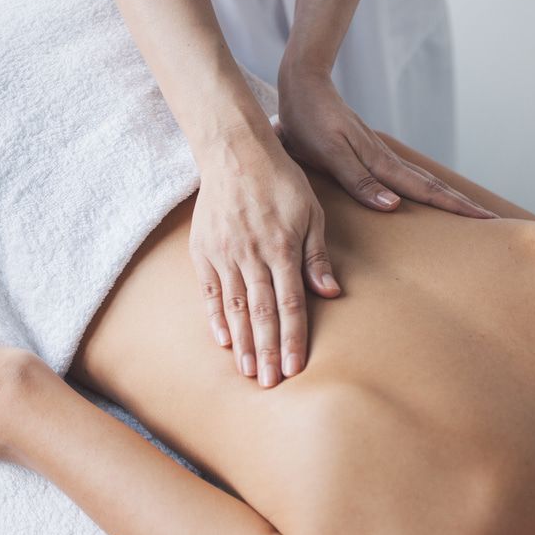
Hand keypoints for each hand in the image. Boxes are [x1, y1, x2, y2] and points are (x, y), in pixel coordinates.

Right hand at [189, 135, 339, 387]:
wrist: (234, 152)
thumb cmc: (280, 180)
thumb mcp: (311, 213)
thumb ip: (317, 256)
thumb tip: (330, 292)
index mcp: (282, 248)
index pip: (290, 304)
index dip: (293, 338)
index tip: (296, 367)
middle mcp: (252, 256)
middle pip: (262, 314)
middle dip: (269, 351)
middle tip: (272, 383)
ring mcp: (225, 254)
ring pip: (235, 308)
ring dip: (243, 343)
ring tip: (249, 372)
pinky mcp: (204, 250)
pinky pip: (210, 291)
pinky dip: (216, 317)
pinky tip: (223, 341)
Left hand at [277, 67, 495, 218]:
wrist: (304, 86)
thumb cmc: (309, 122)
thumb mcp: (329, 154)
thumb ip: (358, 180)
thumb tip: (394, 205)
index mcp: (379, 163)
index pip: (425, 190)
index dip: (454, 206)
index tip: (485, 219)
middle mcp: (385, 160)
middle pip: (431, 186)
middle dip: (462, 204)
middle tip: (493, 219)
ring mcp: (380, 155)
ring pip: (421, 180)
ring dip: (446, 196)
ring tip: (468, 211)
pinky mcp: (370, 153)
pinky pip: (405, 176)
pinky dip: (423, 188)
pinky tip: (424, 194)